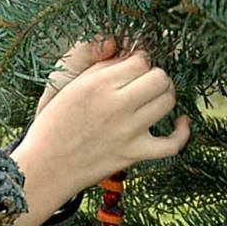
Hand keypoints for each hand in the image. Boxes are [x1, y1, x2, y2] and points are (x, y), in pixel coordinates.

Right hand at [10, 51, 190, 225]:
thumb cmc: (52, 127)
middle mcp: (115, 106)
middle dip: (154, 76)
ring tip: (152, 98)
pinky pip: (172, 144)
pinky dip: (182, 132)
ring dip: (164, 96)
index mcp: (96, 86)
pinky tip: (181, 122)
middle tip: (142, 83)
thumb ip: (100, 70)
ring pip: (168, 101)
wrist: (44, 169)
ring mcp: (127, 132)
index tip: (132, 67)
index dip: (139, 61)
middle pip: (159, 78)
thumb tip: (129, 57)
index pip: (140, 61)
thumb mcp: (68, 90)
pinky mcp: (133, 154)